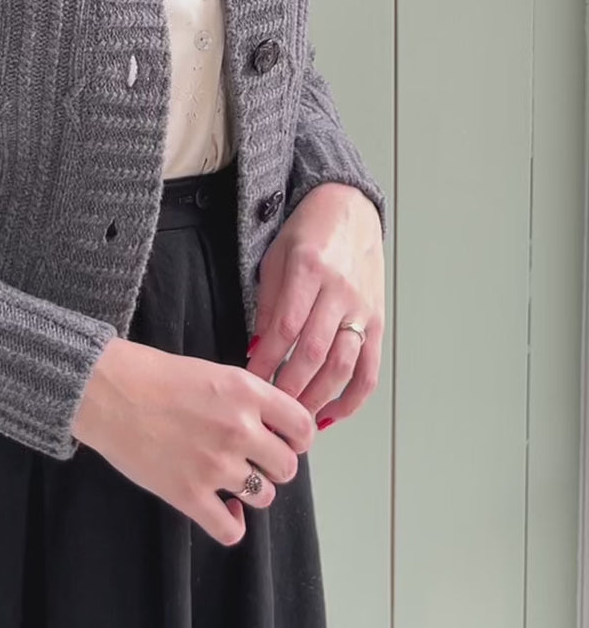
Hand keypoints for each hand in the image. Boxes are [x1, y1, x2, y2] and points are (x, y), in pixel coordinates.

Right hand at [71, 336, 315, 546]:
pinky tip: (220, 509)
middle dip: (273, 466)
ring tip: (230, 480)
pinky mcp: (189, 495)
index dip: (297, 439)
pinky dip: (231, 524)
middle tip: (252, 460)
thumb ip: (247, 398)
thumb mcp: (213, 371)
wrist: (108, 391)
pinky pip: (231, 530)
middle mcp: (238, 429)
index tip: (283, 440)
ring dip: (250, 492)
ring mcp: (215, 465)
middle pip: (287, 467)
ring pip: (263, 497)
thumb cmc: (155, 375)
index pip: (303, 428)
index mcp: (246, 392)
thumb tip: (273, 427)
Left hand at [246, 184, 383, 428]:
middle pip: (314, 352)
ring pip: (343, 365)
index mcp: (309, 268)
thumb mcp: (276, 256)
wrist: (350, 208)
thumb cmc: (308, 230)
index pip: (285, 327)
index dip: (266, 361)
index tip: (250, 382)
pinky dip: (353, 398)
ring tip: (296, 420)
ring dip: (318, 398)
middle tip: (270, 410)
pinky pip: (369, 368)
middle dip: (289, 387)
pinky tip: (332, 413)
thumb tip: (258, 350)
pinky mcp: (378, 320)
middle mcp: (339, 290)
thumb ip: (268, 303)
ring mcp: (362, 306)